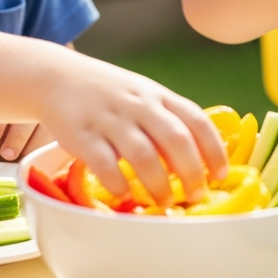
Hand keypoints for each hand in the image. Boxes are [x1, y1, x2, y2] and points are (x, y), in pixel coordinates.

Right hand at [37, 52, 229, 207]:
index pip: (196, 120)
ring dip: (159, 184)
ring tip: (165, 202)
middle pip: (175, 139)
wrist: (56, 77)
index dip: (213, 149)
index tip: (221, 174)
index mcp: (158, 95)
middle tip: (197, 195)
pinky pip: (105, 165)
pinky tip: (125, 195)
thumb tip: (196, 156)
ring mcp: (111, 119)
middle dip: (192, 171)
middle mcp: (139, 105)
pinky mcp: (83, 135)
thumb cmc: (108, 93)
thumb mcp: (143, 95)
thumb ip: (167, 119)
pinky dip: (119, 185)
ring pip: (144, 155)